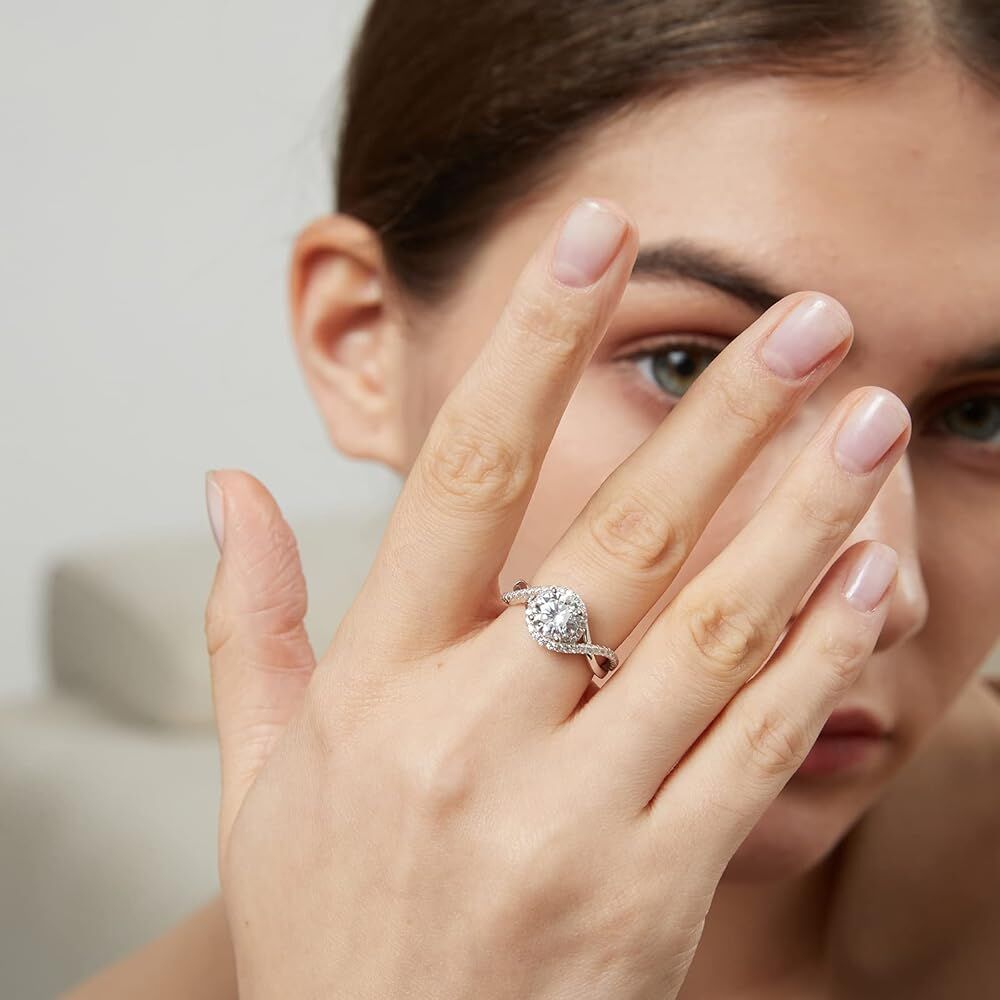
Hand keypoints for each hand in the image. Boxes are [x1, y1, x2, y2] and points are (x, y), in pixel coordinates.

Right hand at [204, 197, 907, 998]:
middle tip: (804, 319)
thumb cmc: (329, 927)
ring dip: (803, 513)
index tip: (594, 241)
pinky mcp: (654, 891)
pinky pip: (756, 750)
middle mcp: (474, 735)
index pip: (463, 474)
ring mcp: (572, 815)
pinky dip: (822, 658)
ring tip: (866, 419)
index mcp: (376, 688)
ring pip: (713, 631)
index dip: (529, 343)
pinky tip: (868, 581)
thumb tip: (224, 489)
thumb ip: (245, 622)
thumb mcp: (257, 776)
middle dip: (723, 413)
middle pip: (621, 534)